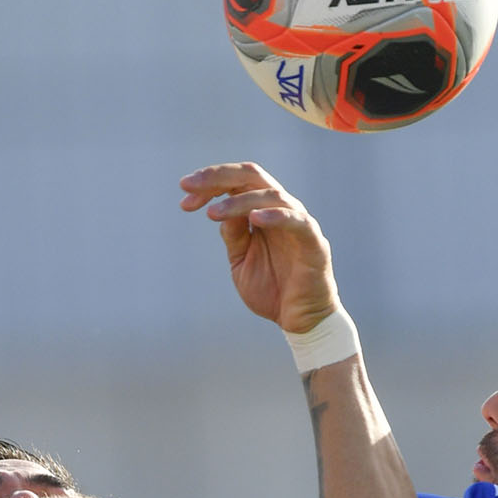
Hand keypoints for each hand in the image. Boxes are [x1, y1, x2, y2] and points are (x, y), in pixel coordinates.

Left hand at [179, 162, 339, 333]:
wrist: (300, 321)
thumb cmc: (272, 289)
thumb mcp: (240, 259)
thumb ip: (233, 234)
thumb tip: (218, 209)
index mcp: (262, 211)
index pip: (236, 182)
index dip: (209, 184)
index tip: (183, 195)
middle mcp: (281, 209)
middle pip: (251, 176)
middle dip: (217, 177)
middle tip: (188, 185)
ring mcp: (299, 222)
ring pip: (269, 195)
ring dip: (238, 201)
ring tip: (212, 213)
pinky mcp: (313, 241)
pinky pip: (296, 220)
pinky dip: (275, 216)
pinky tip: (255, 219)